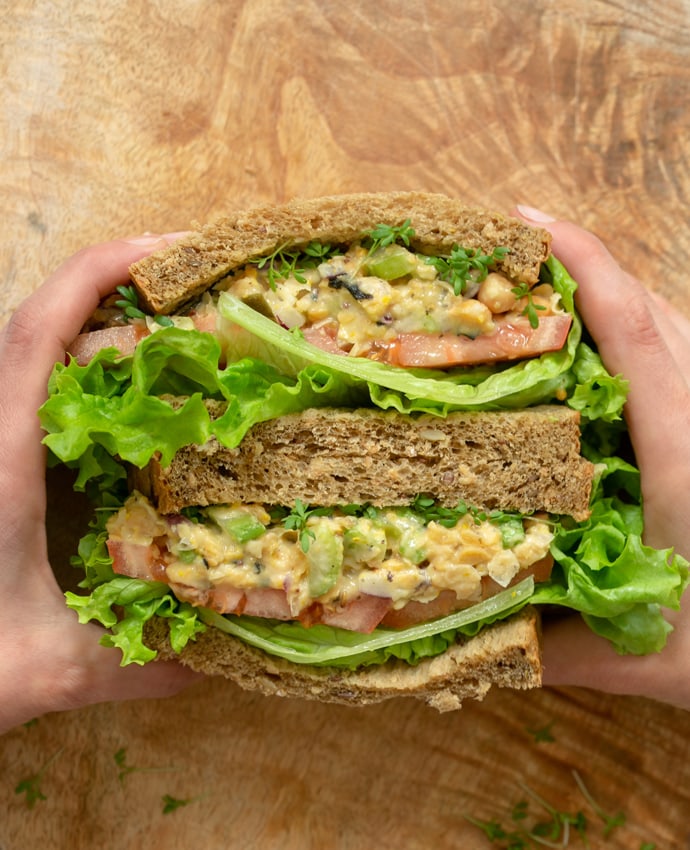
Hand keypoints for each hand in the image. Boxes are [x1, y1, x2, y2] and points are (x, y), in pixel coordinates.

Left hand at [0, 235, 201, 734]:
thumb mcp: (50, 670)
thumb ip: (139, 667)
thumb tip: (226, 657)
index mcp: (1, 456)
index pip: (38, 336)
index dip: (97, 275)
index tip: (166, 250)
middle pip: (41, 327)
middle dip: (116, 293)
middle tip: (194, 298)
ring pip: (30, 354)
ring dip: (96, 328)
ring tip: (170, 334)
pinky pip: (30, 389)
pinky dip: (76, 368)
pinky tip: (125, 400)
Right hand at [516, 206, 689, 709]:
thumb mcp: (650, 663)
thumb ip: (559, 653)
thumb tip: (466, 639)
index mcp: (683, 452)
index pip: (633, 334)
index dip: (585, 267)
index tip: (529, 222)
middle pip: (652, 311)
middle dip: (585, 266)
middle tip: (512, 251)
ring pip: (673, 328)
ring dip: (613, 296)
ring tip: (548, 289)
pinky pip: (682, 358)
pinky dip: (639, 333)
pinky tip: (603, 354)